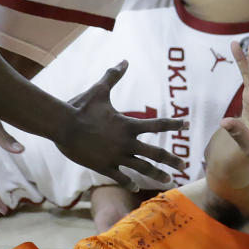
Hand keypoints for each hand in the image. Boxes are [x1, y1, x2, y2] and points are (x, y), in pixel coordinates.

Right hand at [60, 61, 186, 189]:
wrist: (61, 124)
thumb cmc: (79, 106)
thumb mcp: (99, 90)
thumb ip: (113, 76)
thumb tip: (124, 60)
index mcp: (128, 125)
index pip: (158, 124)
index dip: (174, 124)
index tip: (187, 124)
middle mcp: (126, 142)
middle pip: (156, 153)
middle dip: (172, 160)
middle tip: (184, 166)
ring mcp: (116, 156)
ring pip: (142, 168)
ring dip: (157, 174)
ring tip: (169, 180)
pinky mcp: (103, 167)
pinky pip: (121, 177)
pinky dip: (130, 183)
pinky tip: (136, 187)